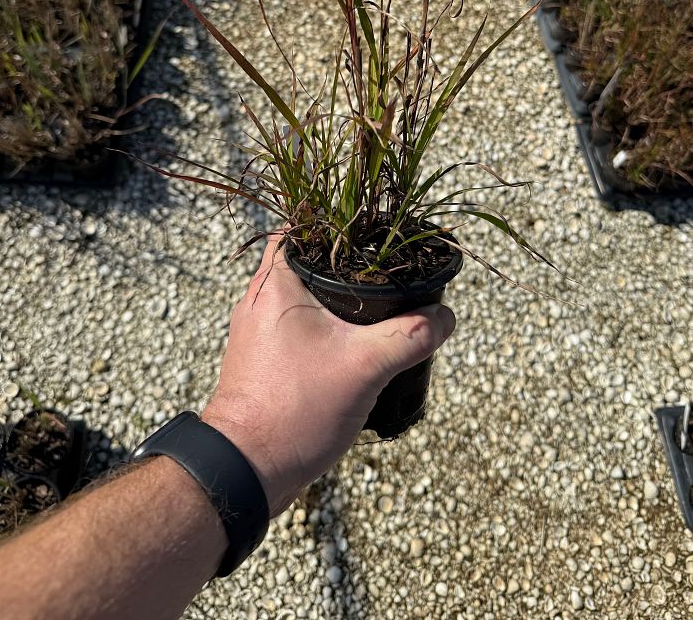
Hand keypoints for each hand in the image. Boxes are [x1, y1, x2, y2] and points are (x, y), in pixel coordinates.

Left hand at [201, 233, 455, 515]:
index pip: (302, 226)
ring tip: (379, 308)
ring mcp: (258, 330)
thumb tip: (446, 316)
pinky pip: (299, 325)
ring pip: (305, 296)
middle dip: (348, 265)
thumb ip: (411, 335)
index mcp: (275, 283)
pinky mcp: (262, 358)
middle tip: (388, 272)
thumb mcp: (365, 366)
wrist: (246, 470)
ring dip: (338, 299)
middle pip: (308, 260)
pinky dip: (327, 326)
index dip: (339, 222)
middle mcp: (259, 299)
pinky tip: (356, 344)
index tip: (374, 233)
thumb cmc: (296, 409)